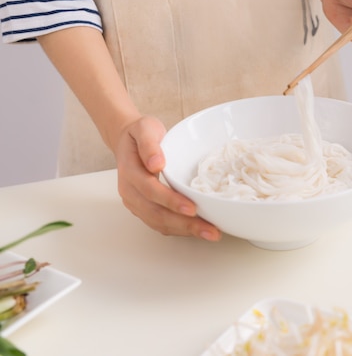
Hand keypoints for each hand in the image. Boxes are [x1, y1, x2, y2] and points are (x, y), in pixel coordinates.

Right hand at [114, 116, 221, 240]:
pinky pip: (160, 224)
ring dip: (185, 231)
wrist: (129, 141)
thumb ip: (150, 144)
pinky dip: (180, 230)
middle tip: (210, 230)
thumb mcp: (145, 128)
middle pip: (156, 213)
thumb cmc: (141, 134)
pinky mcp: (144, 209)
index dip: (171, 201)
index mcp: (129, 172)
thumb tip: (156, 164)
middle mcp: (130, 192)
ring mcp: (136, 203)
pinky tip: (198, 230)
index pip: (150, 191)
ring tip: (210, 233)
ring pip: (159, 223)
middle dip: (184, 224)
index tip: (192, 208)